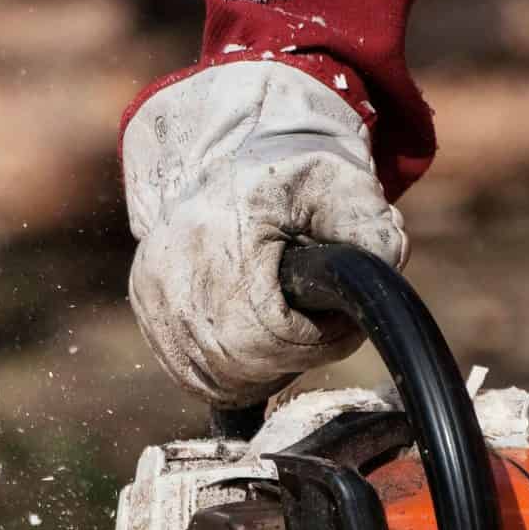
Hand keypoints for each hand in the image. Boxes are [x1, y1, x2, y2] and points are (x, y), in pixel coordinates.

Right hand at [123, 62, 406, 408]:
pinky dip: (227, 372)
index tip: (341, 322)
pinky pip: (188, 372)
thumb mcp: (340, 185)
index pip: (269, 333)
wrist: (230, 152)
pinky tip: (254, 342)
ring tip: (288, 333)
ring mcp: (152, 287)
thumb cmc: (290, 172)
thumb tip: (384, 270)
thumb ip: (370, 228)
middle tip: (320, 331)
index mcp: (223, 233)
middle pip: (237, 362)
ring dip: (260, 370)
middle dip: (292, 359)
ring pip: (212, 377)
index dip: (317, 341)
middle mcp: (175, 263)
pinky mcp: (143, 301)